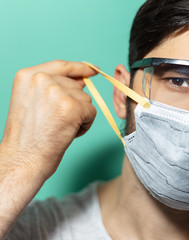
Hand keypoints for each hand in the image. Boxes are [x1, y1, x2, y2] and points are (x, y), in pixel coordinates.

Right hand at [1, 60, 97, 178]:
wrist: (24, 158)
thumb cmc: (28, 136)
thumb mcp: (32, 101)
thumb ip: (53, 86)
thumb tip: (82, 80)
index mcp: (28, 75)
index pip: (61, 65)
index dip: (80, 68)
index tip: (94, 70)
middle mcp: (42, 79)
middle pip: (76, 86)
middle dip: (74, 104)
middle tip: (55, 122)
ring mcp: (58, 92)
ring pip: (85, 100)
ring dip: (79, 116)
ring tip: (59, 128)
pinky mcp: (73, 107)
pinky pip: (91, 112)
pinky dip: (85, 125)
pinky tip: (68, 133)